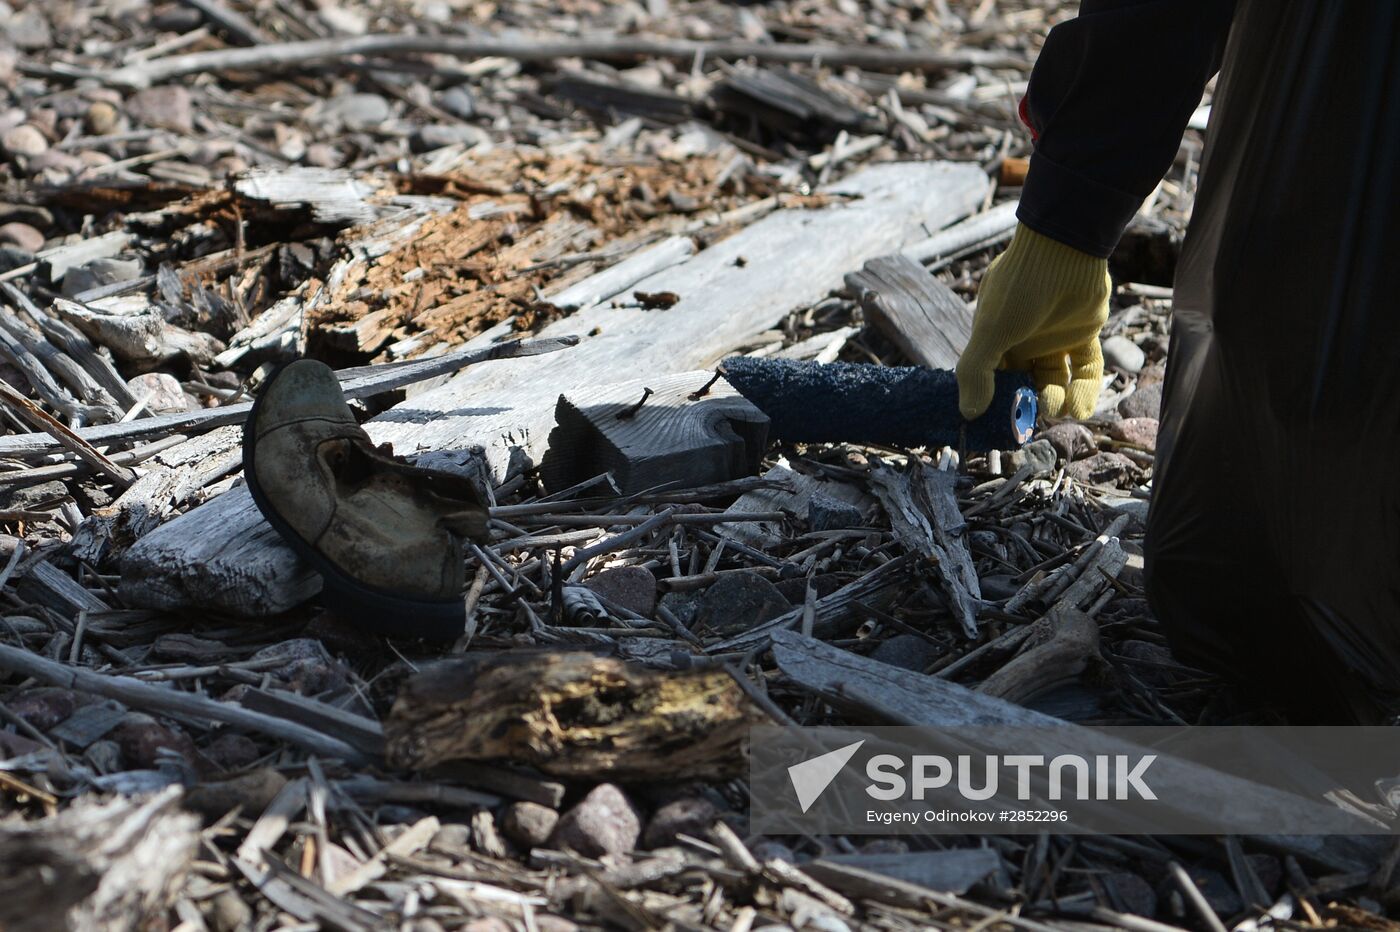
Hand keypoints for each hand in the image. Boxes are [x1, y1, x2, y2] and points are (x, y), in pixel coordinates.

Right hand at [956, 223, 1110, 419]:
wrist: (1064, 251)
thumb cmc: (1019, 289)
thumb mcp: (989, 332)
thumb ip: (975, 373)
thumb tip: (967, 414)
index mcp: (995, 338)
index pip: (993, 378)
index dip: (997, 402)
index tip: (1003, 423)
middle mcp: (1023, 340)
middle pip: (1025, 382)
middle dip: (1029, 404)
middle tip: (1033, 418)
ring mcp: (1054, 338)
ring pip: (1055, 379)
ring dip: (1057, 400)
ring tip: (1057, 409)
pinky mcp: (1083, 334)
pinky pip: (1085, 368)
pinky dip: (1085, 389)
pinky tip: (1081, 409)